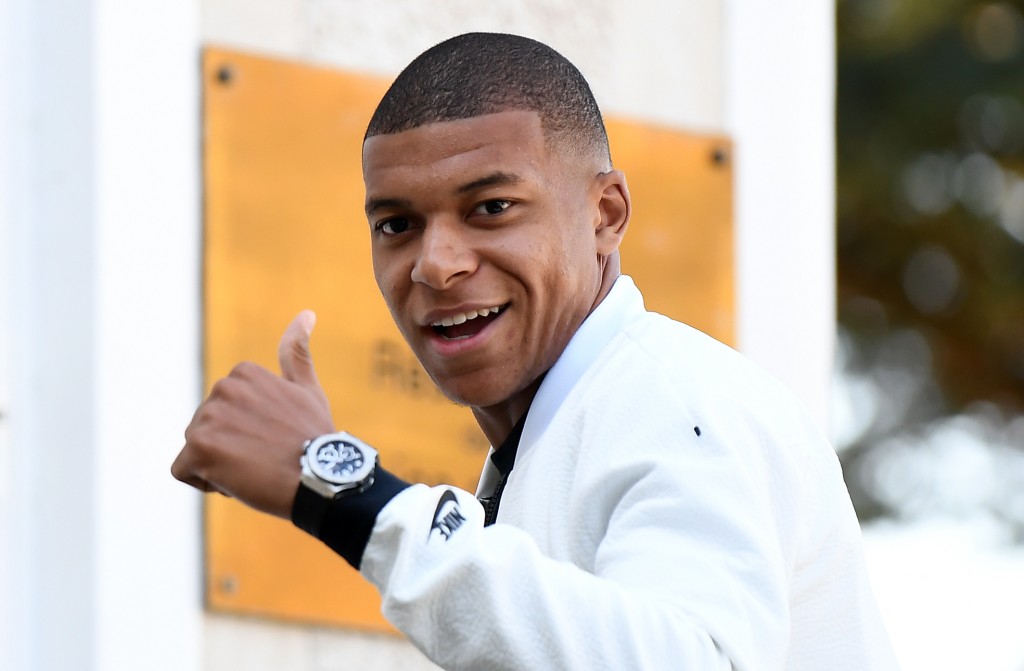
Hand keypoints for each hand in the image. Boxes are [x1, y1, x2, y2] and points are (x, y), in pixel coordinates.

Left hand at [171, 310, 334, 517]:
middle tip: (266, 457)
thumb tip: (306, 313)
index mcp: (243, 374)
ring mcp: (209, 417)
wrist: (320, 477)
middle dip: (230, 448)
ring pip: (196, 450)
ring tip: (254, 468)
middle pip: (207, 429)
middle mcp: (222, 388)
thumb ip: (296, 352)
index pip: (224, 412)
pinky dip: (205, 481)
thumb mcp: (307, 389)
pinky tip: (237, 480)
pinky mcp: (198, 447)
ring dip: (219, 466)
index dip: (246, 432)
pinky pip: (184, 470)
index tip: (274, 439)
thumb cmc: (314, 437)